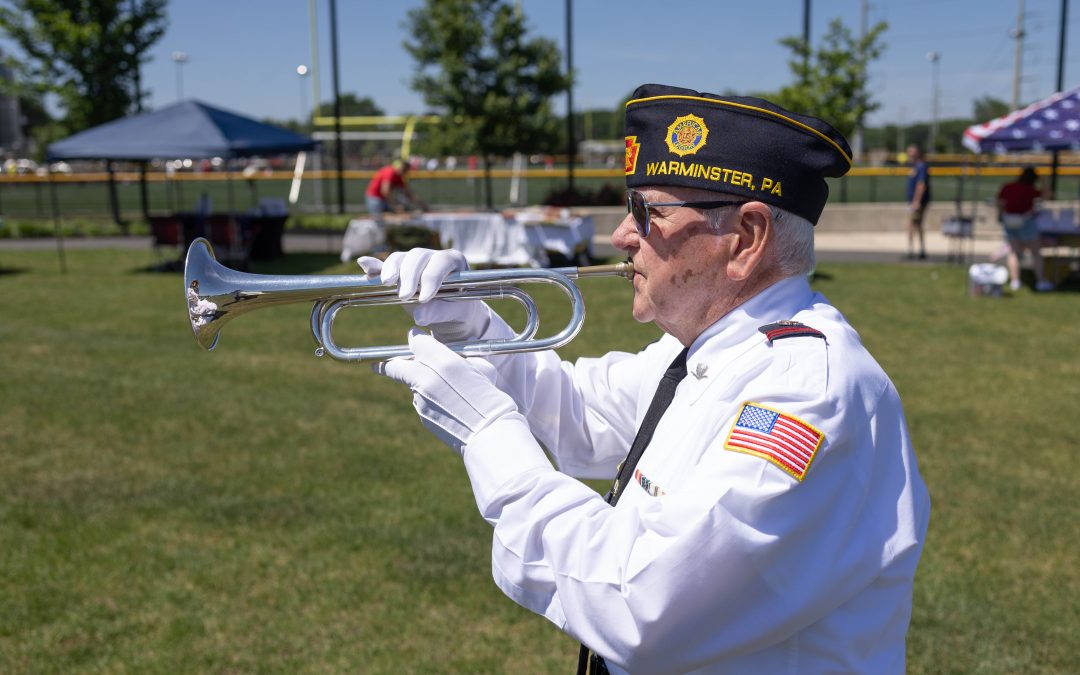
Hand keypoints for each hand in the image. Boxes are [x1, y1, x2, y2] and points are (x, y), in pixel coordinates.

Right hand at [357, 248, 491, 342]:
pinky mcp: (399, 271)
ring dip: (391, 269)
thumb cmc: (458, 310)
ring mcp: (414, 262)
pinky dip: (374, 267)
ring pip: (400, 258)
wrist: (451, 315)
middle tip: (405, 296)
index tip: (425, 297)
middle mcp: (432, 256)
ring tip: (387, 283)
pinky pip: (384, 266)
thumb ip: (440, 311)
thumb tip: (419, 315)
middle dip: (409, 275)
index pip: (441, 261)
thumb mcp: (455, 313)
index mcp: (453, 261)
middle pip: (417, 256)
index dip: (432, 276)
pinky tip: (365, 268)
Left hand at [374, 329, 517, 453]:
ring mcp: (420, 398)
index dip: (417, 340)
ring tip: (450, 393)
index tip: (417, 341)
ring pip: (412, 384)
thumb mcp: (481, 367)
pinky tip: (451, 407)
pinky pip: (421, 401)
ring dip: (421, 383)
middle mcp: (425, 377)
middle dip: (389, 363)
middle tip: (382, 364)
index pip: (416, 341)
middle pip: (394, 365)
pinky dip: (431, 401)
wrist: (488, 431)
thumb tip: (453, 354)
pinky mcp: (422, 414)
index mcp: (441, 360)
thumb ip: (461, 357)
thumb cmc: (490, 396)